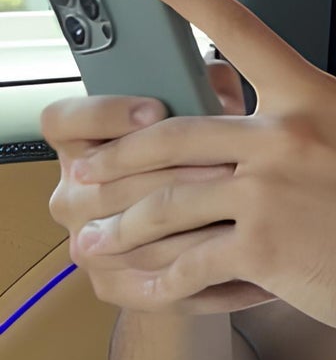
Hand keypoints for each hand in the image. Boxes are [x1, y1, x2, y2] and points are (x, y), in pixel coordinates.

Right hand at [44, 53, 277, 314]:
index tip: (155, 107)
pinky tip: (249, 262)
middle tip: (225, 162)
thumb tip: (217, 74)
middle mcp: (74, 195)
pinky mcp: (114, 285)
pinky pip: (155, 280)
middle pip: (105, 179)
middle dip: (174, 169)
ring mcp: (88, 244)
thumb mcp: (206, 123)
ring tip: (248, 211)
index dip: (106, 113)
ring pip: (134, 233)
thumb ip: (205, 94)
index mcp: (83, 147)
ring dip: (195, 222)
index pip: (63, 121)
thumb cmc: (205, 170)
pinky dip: (208, 271)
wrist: (204, 242)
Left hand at [54, 0, 335, 357]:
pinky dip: (160, 283)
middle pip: (170, 135)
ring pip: (166, 202)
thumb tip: (256, 153)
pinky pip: (189, 263)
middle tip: (82, 178)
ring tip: (94, 241)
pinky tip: (147, 290)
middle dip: (115, 162)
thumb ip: (309, 139)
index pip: (237, 29)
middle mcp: (288, 133)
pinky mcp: (267, 247)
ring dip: (121, 228)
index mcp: (316, 96)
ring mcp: (273, 189)